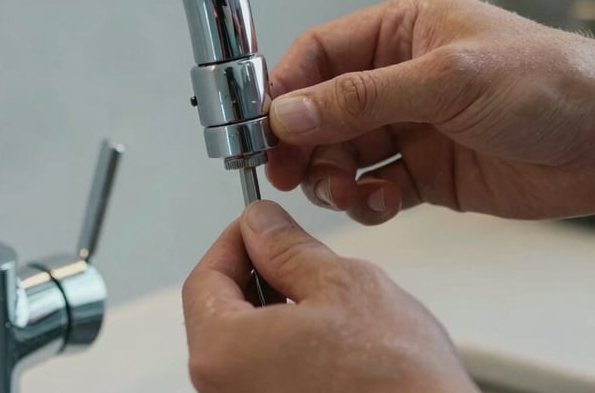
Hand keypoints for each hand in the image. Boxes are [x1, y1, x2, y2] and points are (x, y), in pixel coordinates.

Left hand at [182, 201, 477, 392]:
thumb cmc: (395, 382)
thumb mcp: (341, 285)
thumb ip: (288, 248)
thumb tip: (262, 225)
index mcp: (222, 353)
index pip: (205, 278)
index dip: (235, 241)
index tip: (260, 226)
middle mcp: (223, 390)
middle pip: (220, 312)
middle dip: (257, 274)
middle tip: (294, 254)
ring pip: (245, 342)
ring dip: (275, 309)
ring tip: (323, 299)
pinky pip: (265, 371)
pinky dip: (286, 345)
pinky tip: (327, 339)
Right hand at [266, 0, 594, 223]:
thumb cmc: (547, 85)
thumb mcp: (446, 80)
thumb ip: (361, 98)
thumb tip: (290, 111)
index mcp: (401, 33)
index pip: (320, 55)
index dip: (286, 90)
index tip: (263, 127)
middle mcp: (398, 79)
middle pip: (322, 111)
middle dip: (302, 144)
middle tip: (287, 171)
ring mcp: (410, 127)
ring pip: (342, 155)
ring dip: (332, 178)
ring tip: (344, 192)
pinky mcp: (424, 171)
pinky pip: (374, 188)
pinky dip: (368, 201)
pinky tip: (381, 203)